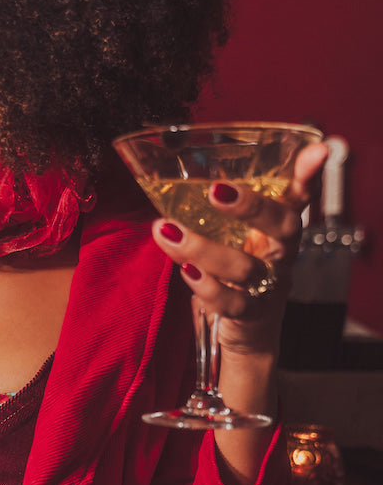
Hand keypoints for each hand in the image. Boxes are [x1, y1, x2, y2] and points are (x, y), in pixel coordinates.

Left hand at [153, 140, 328, 356]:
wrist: (246, 333)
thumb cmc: (235, 277)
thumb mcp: (226, 241)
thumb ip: (206, 216)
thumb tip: (176, 190)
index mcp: (278, 230)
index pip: (298, 196)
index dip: (307, 175)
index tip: (315, 151)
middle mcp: (281, 255)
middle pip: (283, 226)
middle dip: (254, 207)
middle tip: (216, 191)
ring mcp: (270, 287)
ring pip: (247, 268)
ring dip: (205, 249)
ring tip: (169, 231)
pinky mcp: (253, 315)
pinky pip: (233, 303)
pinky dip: (208, 288)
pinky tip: (186, 270)